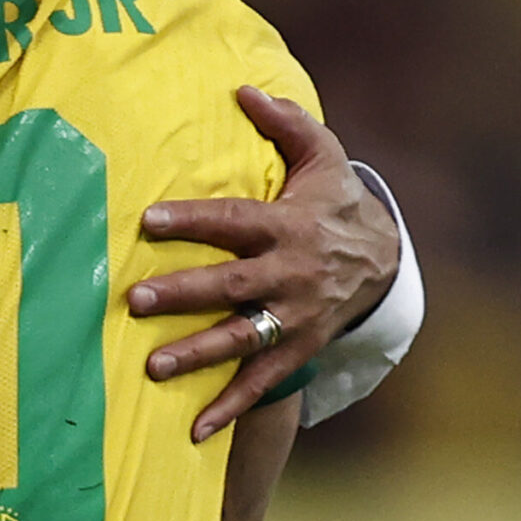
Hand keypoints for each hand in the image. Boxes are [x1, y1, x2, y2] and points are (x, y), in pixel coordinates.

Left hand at [128, 85, 399, 440]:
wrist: (386, 259)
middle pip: (230, 286)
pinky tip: (194, 431)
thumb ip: (284, 123)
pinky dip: (230, 408)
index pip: (233, 221)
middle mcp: (289, 275)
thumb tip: (244, 88)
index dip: (192, 220)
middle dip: (182, 294)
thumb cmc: (335, 200)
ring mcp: (294, 318)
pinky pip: (263, 383)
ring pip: (242, 339)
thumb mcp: (321, 155)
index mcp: (287, 225)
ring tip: (152, 366)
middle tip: (134, 301)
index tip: (147, 220)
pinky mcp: (299, 350)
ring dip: (197, 355)